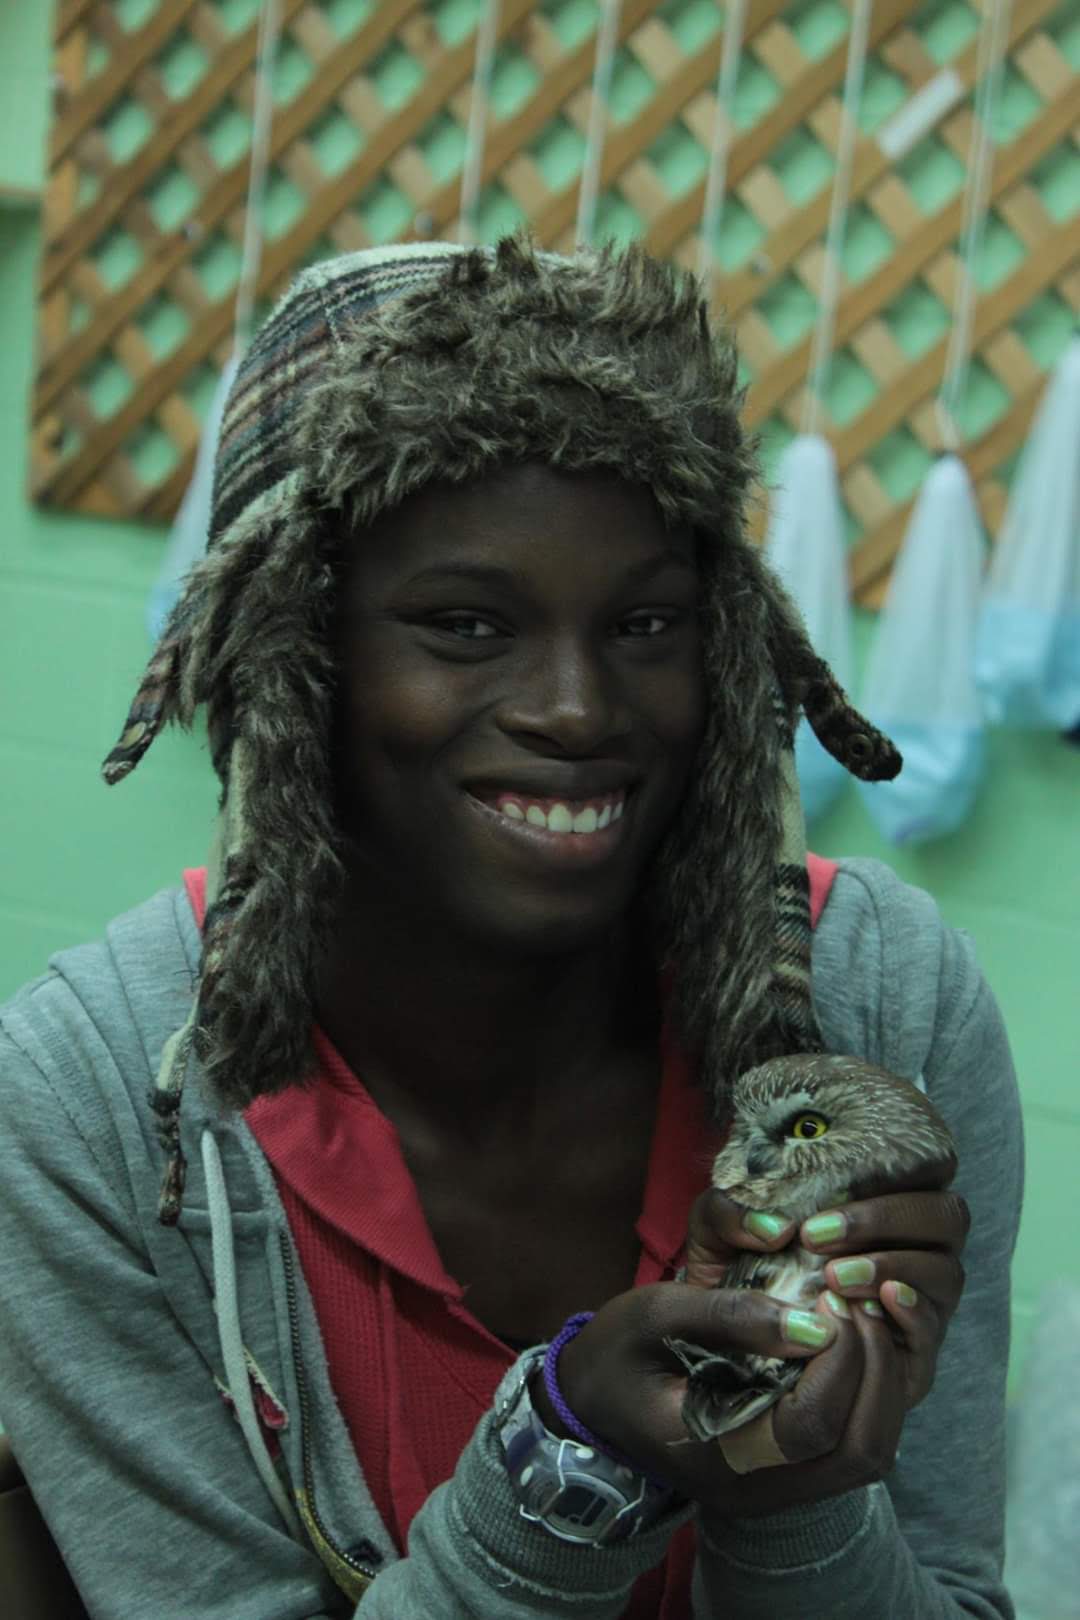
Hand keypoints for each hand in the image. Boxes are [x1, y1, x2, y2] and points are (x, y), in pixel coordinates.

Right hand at [535, 1183, 968, 1517]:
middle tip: (859, 1304)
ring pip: (871, 1452)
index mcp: (714, 1454)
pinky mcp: (788, 1474)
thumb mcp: (655, 1313)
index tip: (831, 1299)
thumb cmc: (616, 1351)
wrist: (589, 1401)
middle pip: (862, 1451)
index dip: (839, 1361)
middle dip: (877, 1369)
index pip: (812, 1426)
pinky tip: (853, 1345)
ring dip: (882, 1383)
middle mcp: (755, 1488)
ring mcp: (776, 1488)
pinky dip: (871, 1395)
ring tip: (862, 1319)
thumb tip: (814, 1323)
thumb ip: (730, 1317)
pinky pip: (856, 1445)